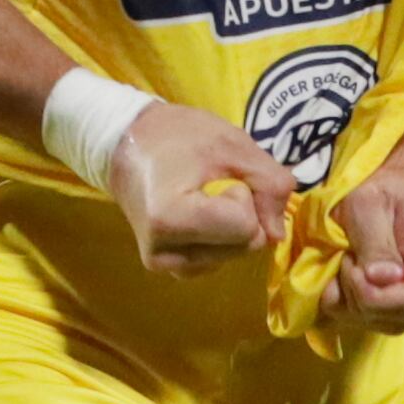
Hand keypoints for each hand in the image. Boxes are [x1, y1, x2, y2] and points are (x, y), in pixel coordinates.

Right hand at [104, 103, 297, 275]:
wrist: (125, 142)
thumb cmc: (176, 136)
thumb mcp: (232, 145)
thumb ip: (270, 183)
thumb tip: (278, 234)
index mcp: (171, 218)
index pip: (246, 228)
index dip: (245, 196)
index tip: (217, 174)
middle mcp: (163, 253)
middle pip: (243, 246)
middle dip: (244, 213)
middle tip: (213, 182)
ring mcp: (163, 264)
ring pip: (234, 255)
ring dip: (233, 226)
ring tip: (203, 195)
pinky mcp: (165, 267)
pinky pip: (217, 260)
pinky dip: (220, 237)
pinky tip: (200, 213)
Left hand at [318, 163, 403, 332]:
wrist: (400, 200)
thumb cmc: (384, 195)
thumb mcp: (368, 204)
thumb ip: (374, 242)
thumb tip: (380, 279)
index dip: (372, 294)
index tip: (350, 263)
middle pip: (398, 315)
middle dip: (357, 293)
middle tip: (347, 256)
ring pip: (383, 324)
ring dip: (351, 300)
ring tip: (351, 263)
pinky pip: (375, 324)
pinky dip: (350, 307)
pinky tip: (349, 279)